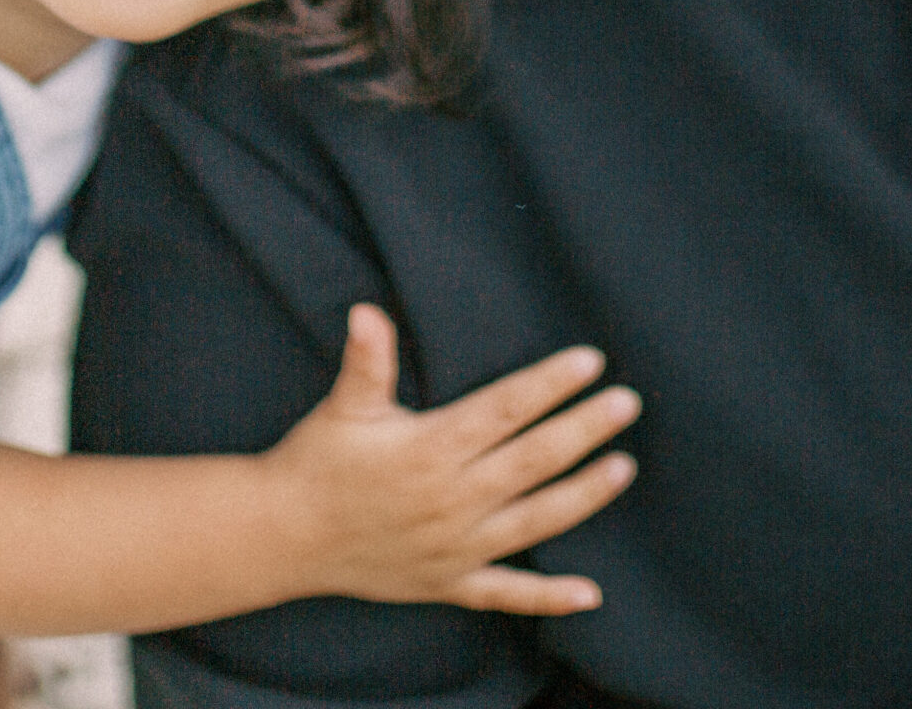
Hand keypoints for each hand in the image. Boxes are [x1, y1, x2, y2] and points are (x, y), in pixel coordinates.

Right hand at [260, 304, 639, 615]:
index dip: (549, 385)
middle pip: (532, 460)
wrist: (283, 536)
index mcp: (430, 449)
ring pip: (534, 522)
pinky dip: (549, 598)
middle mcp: (451, 500)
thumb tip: (368, 312)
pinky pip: (506, 594)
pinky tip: (591, 595)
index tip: (591, 362)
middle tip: (628, 404)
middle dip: (583, 430)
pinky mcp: (448, 583)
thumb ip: (366, 361)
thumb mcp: (342, 408)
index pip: (504, 410)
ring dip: (583, 496)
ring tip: (623, 468)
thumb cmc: (316, 461)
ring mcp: (455, 547)